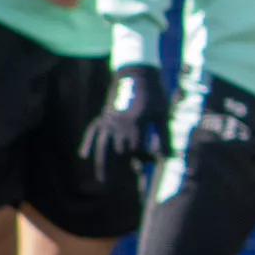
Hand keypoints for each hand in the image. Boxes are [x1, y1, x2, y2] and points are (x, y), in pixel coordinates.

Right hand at [79, 64, 167, 182]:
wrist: (137, 72)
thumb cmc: (154, 94)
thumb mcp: (162, 114)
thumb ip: (165, 137)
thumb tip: (171, 158)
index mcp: (137, 124)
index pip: (138, 151)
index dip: (146, 159)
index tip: (155, 161)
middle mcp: (120, 125)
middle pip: (120, 152)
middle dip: (126, 166)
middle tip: (133, 176)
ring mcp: (109, 120)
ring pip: (102, 147)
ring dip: (102, 165)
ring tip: (103, 182)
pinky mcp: (103, 116)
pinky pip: (92, 131)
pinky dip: (87, 142)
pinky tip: (83, 155)